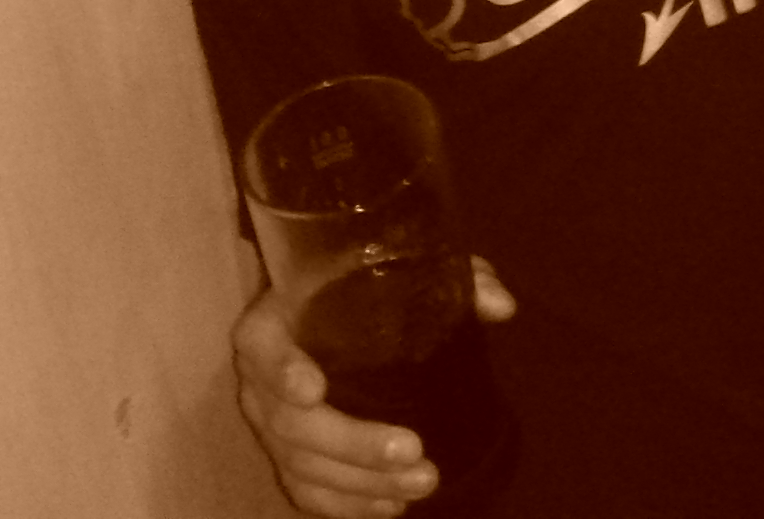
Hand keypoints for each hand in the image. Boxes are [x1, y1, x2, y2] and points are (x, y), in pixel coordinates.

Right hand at [233, 260, 514, 517]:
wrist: (339, 313)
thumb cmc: (372, 287)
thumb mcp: (411, 268)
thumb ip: (458, 279)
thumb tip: (502, 306)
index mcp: (275, 322)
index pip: (263, 346)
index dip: (281, 370)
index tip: (314, 391)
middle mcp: (261, 379)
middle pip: (291, 423)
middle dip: (353, 443)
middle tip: (413, 450)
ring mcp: (271, 424)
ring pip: (302, 465)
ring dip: (361, 482)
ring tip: (420, 483)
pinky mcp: (287, 456)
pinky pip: (306, 490)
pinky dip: (346, 504)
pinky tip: (390, 507)